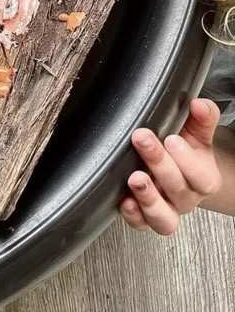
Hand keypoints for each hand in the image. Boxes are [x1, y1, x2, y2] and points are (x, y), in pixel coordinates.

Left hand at [120, 99, 221, 234]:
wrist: (178, 169)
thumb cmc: (186, 148)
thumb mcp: (196, 131)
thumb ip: (201, 117)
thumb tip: (199, 105)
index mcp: (204, 178)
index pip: (201, 176)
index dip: (187, 160)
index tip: (171, 138)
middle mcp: (186, 198)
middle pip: (177, 188)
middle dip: (158, 162)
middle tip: (142, 139)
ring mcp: (166, 209)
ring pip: (163, 218)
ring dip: (148, 198)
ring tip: (135, 178)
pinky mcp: (146, 217)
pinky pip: (141, 224)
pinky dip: (133, 215)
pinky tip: (123, 200)